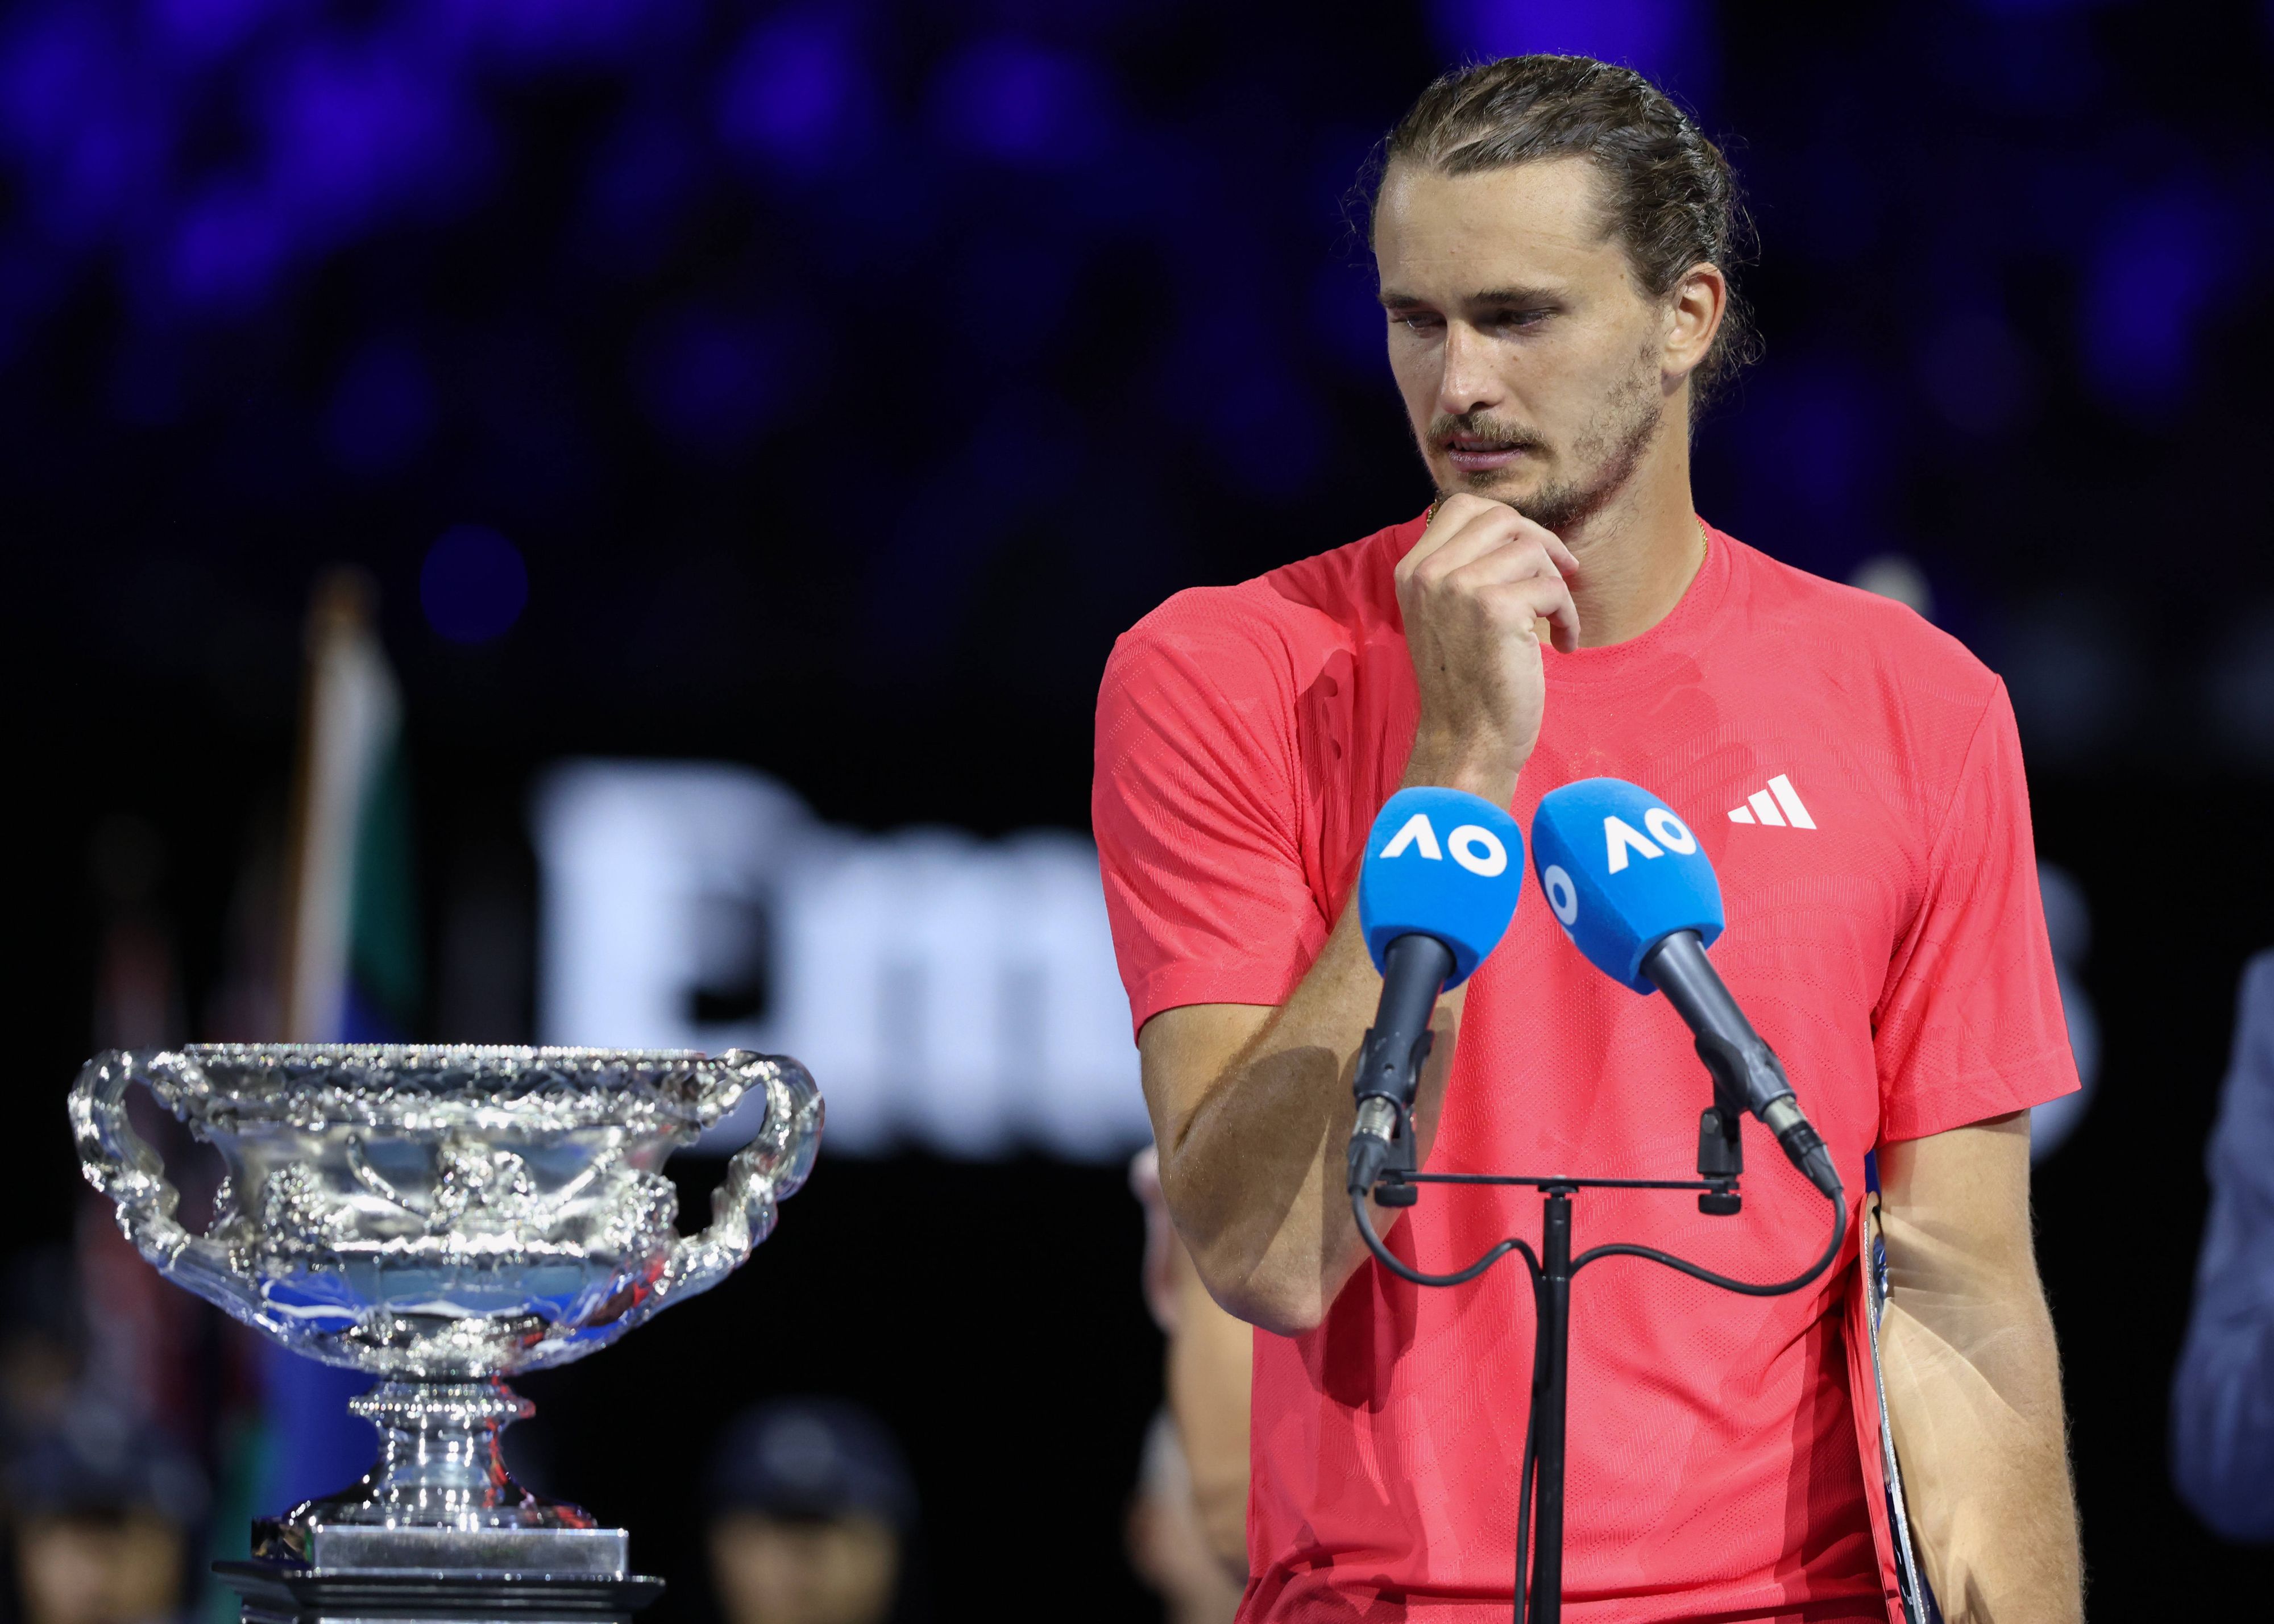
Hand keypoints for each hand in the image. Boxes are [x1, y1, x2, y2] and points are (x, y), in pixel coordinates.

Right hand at [1393, 494, 1579, 801]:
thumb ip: (1462, 570)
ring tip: (1555, 624)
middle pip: (1501, 517)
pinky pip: (1552, 588)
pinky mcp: (1495, 608)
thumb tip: (1515, 527)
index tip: (1529, 551)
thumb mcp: (1446, 615)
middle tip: (1560, 576)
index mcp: (1412, 571)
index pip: (1463, 506)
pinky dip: (1567, 617)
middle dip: (1540, 542)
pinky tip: (1562, 646)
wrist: (1467, 740)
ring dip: (1556, 586)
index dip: (1506, 520)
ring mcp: (1458, 588)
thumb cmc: (1467, 683)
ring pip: (1531, 550)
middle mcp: (1428, 573)